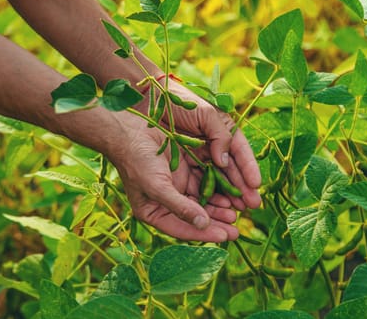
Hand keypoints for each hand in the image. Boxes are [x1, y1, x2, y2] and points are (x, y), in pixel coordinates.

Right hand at [107, 113, 239, 241]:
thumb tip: (203, 224)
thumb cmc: (137, 162)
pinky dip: (217, 187)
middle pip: (195, 217)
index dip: (205, 233)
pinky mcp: (184, 168)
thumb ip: (180, 207)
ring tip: (236, 212)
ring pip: (203, 200)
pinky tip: (230, 192)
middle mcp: (167, 201)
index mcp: (154, 212)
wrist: (129, 130)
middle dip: (216, 222)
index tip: (226, 236)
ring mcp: (176, 184)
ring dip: (219, 205)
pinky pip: (204, 181)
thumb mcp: (157, 187)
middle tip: (237, 229)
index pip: (183, 229)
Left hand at [137, 79, 261, 211]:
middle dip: (241, 189)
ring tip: (236, 211)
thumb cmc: (178, 103)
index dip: (249, 169)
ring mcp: (193, 161)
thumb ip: (222, 135)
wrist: (146, 103)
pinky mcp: (177, 171)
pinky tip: (215, 208)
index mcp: (219, 133)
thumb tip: (225, 162)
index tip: (256, 184)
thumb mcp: (206, 114)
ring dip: (225, 198)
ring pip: (213, 183)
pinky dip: (205, 198)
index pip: (239, 153)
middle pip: (229, 173)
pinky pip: (194, 188)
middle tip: (252, 205)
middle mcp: (208, 149)